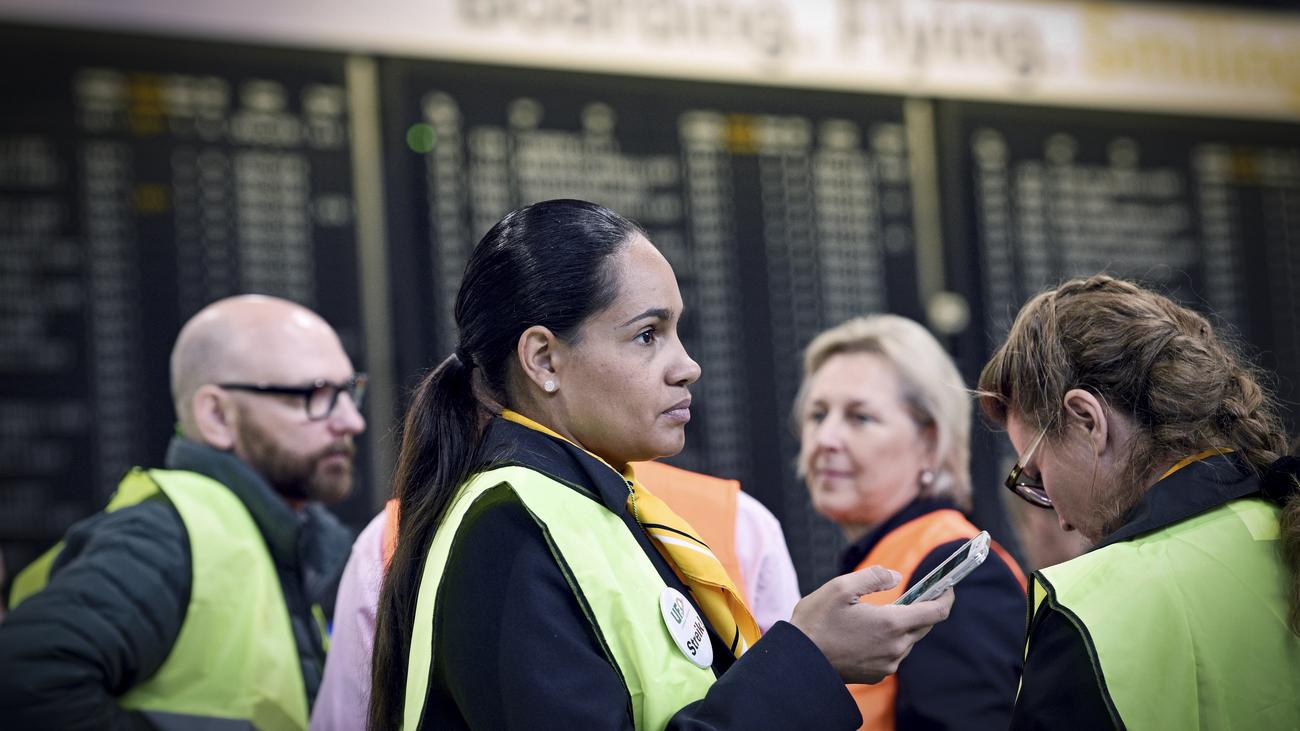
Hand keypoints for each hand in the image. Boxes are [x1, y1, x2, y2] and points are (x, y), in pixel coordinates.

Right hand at [790, 565, 953, 683]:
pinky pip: (894, 653)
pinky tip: (870, 631)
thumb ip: (873, 577)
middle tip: (913, 593)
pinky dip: (890, 639)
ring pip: (908, 640)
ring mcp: (888, 664)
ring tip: (882, 612)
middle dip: (922, 608)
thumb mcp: (840, 587)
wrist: (799, 661)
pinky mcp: (878, 674)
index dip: (946, 597)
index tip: (947, 585)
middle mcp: (895, 647)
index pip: (935, 612)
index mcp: (891, 624)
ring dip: (902, 625)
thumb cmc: (816, 621)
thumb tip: (896, 577)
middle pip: (923, 625)